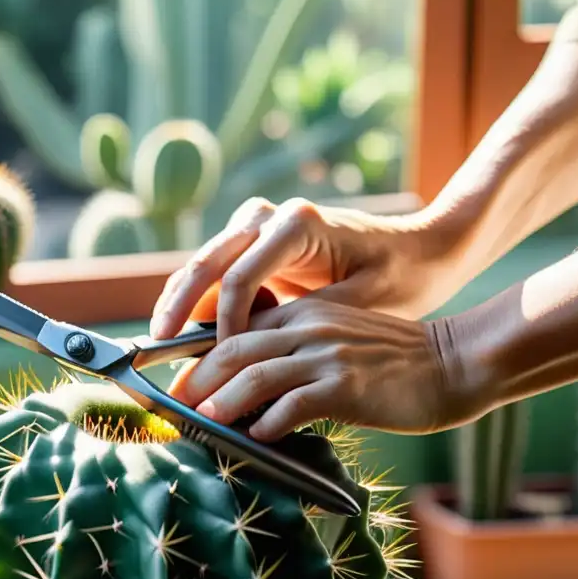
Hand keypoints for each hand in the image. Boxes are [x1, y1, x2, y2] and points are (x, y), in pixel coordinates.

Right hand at [150, 196, 463, 341]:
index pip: (240, 276)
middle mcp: (269, 216)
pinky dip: (200, 303)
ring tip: (159, 343)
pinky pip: (218, 273)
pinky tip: (186, 335)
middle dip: (179, 304)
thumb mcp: (360, 306)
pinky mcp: (255, 244)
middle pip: (209, 261)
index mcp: (297, 224)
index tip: (222, 362)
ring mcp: (259, 225)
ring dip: (181, 303)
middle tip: (156, 343)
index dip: (224, 323)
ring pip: (204, 264)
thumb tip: (260, 354)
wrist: (421, 250)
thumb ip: (306, 323)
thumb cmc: (401, 277)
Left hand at [169, 296, 476, 439]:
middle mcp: (310, 327)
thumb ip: (297, 351)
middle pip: (234, 349)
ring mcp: (328, 354)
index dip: (200, 357)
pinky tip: (258, 439)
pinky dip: (269, 423)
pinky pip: (294, 404)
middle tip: (174, 406)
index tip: (179, 383)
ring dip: (223, 401)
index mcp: (304, 313)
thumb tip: (250, 389)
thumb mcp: (340, 340)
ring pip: (256, 375)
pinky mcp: (347, 385)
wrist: (456, 364)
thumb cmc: (396, 363)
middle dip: (197, 379)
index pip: (237, 330)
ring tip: (203, 423)